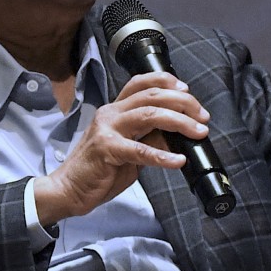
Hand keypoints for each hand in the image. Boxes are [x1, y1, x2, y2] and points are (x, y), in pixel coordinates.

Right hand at [33, 72, 209, 224]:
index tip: (188, 92)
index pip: (141, 83)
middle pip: (152, 95)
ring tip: (198, 132)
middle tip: (202, 116)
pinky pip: (140, 150)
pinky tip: (178, 161)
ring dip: (179, 121)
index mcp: (115, 110)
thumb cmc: (97, 170)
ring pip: (149, 114)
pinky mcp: (107, 150)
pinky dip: (163, 156)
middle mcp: (111, 114)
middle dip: (183, 102)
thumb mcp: (129, 151)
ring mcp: (107, 129)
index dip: (166, 81)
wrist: (68, 190)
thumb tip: (177, 135)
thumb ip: (150, 139)